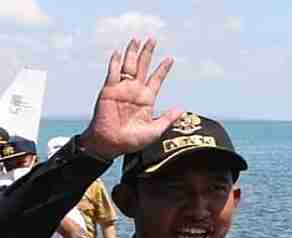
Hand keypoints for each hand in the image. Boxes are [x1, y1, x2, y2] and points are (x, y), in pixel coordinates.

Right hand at [79, 38, 181, 160]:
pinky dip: (115, 62)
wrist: (110, 144)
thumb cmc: (131, 141)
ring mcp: (122, 89)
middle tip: (153, 39)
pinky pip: (113, 73)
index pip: (156, 79)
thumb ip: (167, 119)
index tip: (170, 59)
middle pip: (142, 67)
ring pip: (128, 66)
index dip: (163, 69)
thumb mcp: (154, 131)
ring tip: (137, 39)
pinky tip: (119, 52)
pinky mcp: (109, 91)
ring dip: (132, 53)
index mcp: (146, 99)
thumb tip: (181, 109)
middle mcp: (134, 91)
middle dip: (147, 53)